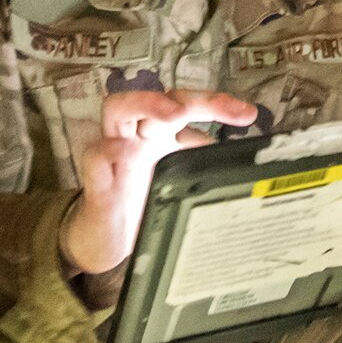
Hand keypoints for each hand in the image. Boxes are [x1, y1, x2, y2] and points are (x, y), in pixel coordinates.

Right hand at [60, 90, 257, 273]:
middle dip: (194, 99)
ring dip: (147, 104)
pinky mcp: (97, 183)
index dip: (216, 103)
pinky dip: (107, 151)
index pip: (185, 105)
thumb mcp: (183, 186)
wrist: (108, 243)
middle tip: (223, 108)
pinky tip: (122, 151)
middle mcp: (138, 138)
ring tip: (174, 114)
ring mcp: (114, 156)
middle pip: (159, 99)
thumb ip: (206, 170)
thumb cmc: (144, 208)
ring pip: (117, 109)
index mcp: (160, 136)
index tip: (247, 114)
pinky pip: (94, 157)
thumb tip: (246, 162)